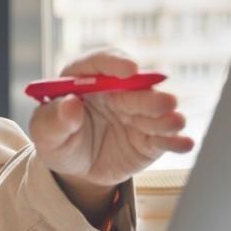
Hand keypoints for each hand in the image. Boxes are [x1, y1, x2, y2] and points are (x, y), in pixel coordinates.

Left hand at [29, 49, 193, 195]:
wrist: (75, 168)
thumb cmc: (57, 140)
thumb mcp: (45, 133)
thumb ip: (54, 119)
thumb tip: (70, 105)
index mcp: (85, 78)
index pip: (101, 62)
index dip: (115, 63)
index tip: (130, 70)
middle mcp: (116, 90)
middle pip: (136, 87)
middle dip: (150, 94)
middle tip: (165, 101)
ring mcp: (136, 113)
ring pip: (155, 110)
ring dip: (167, 115)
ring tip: (176, 122)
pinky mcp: (150, 137)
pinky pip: (164, 137)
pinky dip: (176, 140)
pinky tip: (185, 143)